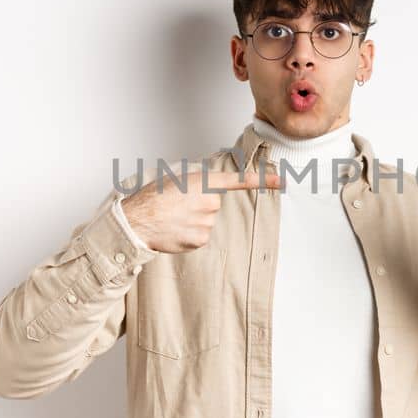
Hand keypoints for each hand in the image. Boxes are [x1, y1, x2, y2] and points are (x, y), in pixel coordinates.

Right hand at [122, 170, 280, 253]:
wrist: (137, 221)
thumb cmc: (152, 198)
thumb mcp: (176, 178)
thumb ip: (198, 180)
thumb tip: (211, 187)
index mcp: (203, 182)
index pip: (239, 180)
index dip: (262, 179)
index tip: (281, 181)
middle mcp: (210, 202)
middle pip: (214, 203)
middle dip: (200, 204)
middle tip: (177, 204)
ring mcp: (207, 223)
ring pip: (207, 220)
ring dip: (193, 219)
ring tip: (173, 217)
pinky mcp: (201, 239)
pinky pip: (200, 234)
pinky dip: (189, 232)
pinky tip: (175, 229)